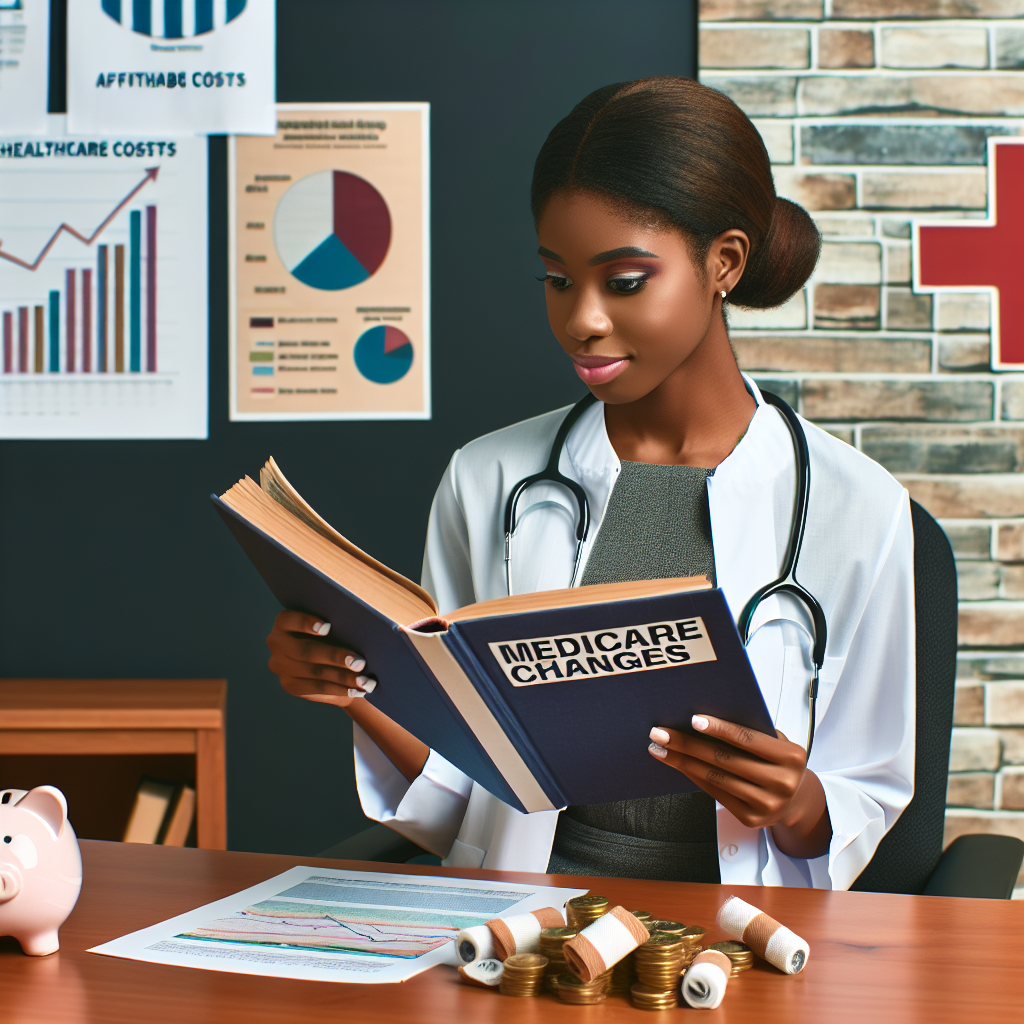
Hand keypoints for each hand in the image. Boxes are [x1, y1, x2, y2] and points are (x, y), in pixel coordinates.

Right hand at [266, 610, 374, 707]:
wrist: (329, 665)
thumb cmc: (334, 637)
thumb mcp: (331, 629)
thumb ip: (336, 626)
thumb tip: (355, 628)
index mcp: (283, 623)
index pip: (288, 620)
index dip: (306, 623)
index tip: (328, 627)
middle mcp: (276, 643)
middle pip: (305, 650)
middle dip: (334, 657)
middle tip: (358, 662)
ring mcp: (280, 666)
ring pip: (314, 671)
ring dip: (342, 676)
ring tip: (363, 680)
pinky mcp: (290, 685)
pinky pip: (316, 687)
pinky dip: (338, 688)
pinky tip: (354, 689)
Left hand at [647, 715, 830, 858]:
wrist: (796, 800)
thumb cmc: (778, 761)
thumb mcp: (776, 742)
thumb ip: (751, 731)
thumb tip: (704, 718)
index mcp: (791, 757)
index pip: (748, 739)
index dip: (719, 728)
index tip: (693, 719)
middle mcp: (782, 783)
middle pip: (724, 759)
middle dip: (688, 744)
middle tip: (660, 733)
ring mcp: (767, 805)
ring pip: (715, 778)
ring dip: (682, 762)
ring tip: (660, 748)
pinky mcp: (751, 819)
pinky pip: (715, 793)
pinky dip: (693, 777)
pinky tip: (678, 764)